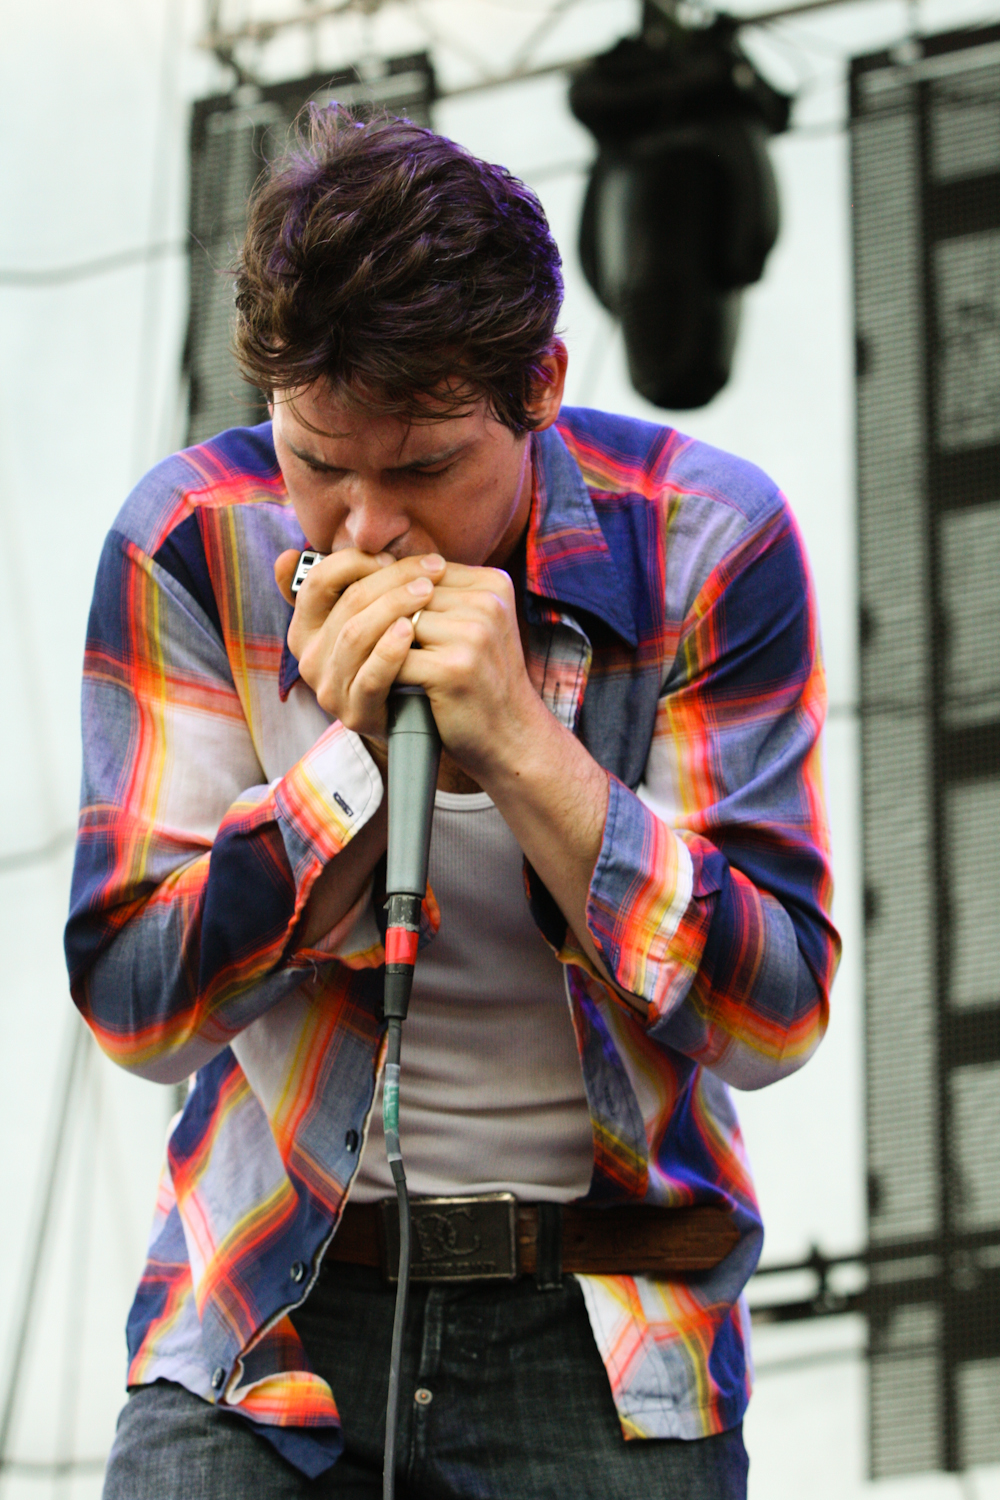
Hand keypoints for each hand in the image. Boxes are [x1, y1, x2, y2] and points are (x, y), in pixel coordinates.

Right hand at [274, 547, 445, 741]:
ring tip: (428, 591)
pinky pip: (370, 677)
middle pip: (347, 603)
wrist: (405, 716)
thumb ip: (335, 586)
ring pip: (356, 635)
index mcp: (304, 628)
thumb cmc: (384, 655)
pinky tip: (410, 630)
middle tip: (431, 568)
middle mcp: (309, 658)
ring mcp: (329, 687)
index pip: (316, 581)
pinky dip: (390, 651)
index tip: (391, 556)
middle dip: (392, 578)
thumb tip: (287, 557)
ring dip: (396, 606)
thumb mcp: (358, 618)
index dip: (354, 561)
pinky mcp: (354, 712)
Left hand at [392, 561, 545, 781]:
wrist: (512, 736)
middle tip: (361, 642)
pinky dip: (386, 672)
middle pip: (407, 594)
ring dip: (381, 645)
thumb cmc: (483, 681)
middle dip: (383, 618)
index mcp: (494, 584)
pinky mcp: (454, 667)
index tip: (378, 616)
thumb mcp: (474, 627)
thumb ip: (441, 598)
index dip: (394, 593)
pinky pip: (397, 658)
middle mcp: (488, 602)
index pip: (423, 571)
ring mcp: (474, 634)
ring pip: (397, 623)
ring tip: (375, 663)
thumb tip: (379, 573)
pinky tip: (387, 684)